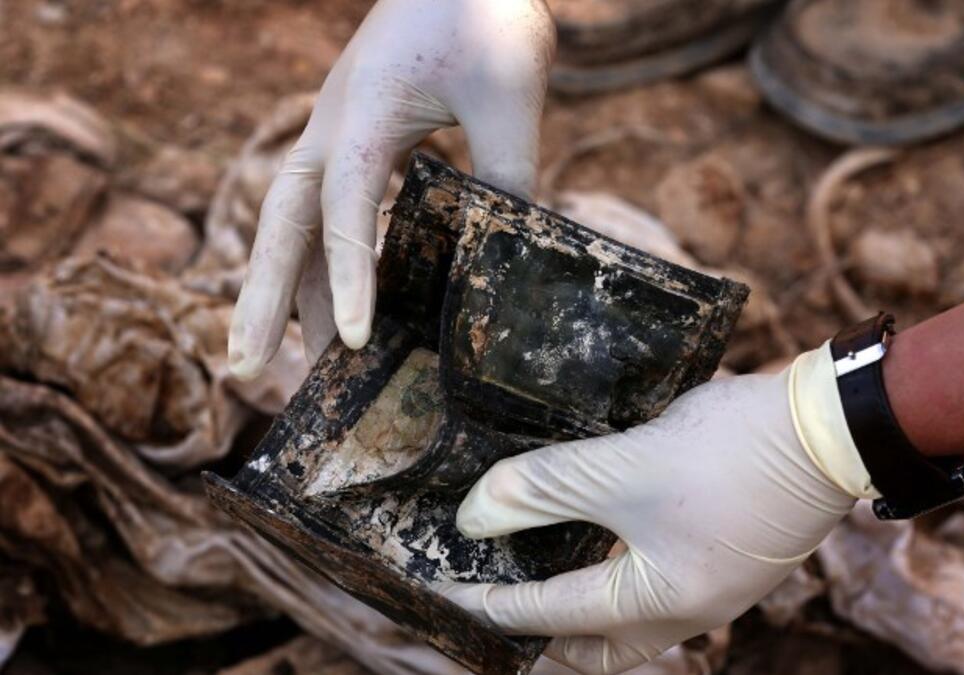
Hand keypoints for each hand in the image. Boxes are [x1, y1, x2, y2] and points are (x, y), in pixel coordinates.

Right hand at [228, 0, 554, 377]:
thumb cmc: (486, 14)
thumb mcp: (507, 95)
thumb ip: (508, 171)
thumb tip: (510, 255)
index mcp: (361, 112)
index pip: (345, 207)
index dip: (348, 278)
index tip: (352, 343)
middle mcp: (332, 128)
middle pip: (281, 224)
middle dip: (261, 298)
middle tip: (244, 372)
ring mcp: (337, 132)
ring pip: (294, 221)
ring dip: (283, 288)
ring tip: (271, 362)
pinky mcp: (356, 137)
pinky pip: (325, 209)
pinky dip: (323, 259)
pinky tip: (329, 303)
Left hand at [435, 345, 878, 673]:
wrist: (831, 426)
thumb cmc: (730, 454)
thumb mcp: (624, 469)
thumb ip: (545, 489)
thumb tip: (475, 515)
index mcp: (660, 604)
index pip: (554, 613)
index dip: (494, 601)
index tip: (448, 591)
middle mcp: (691, 610)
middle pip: (601, 648)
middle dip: (547, 639)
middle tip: (499, 613)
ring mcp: (716, 586)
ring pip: (633, 620)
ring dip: (585, 608)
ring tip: (544, 580)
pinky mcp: (731, 554)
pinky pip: (660, 586)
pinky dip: (621, 577)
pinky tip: (604, 543)